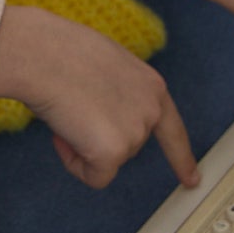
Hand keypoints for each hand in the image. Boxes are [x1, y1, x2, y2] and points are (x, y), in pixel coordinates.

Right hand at [0, 5, 198, 192]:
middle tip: (72, 108)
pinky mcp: (114, 152)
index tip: (192, 180)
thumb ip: (118, 94)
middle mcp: (150, 110)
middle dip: (96, 135)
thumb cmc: (60, 52)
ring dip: (82, 146)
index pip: (172, 130)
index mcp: (152, 86)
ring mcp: (135, 132)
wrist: (41, 55)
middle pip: (127, 146)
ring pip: (107, 160)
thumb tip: (101, 116)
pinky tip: (63, 135)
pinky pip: (95, 177)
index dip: (181, 158)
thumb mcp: (105, 68)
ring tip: (66, 111)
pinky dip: (75, 164)